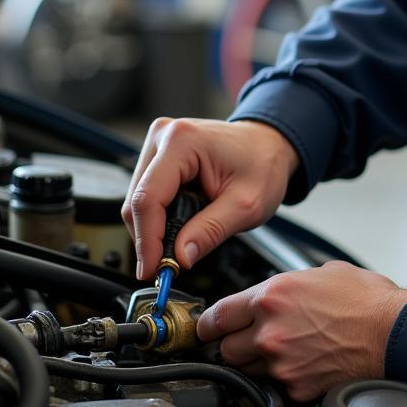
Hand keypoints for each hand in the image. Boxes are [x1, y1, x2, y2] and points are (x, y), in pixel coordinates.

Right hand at [121, 118, 299, 278]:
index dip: (146, 240)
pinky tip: (181, 225)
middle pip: (138, 200)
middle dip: (150, 237)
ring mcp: (158, 143)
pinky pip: (147, 194)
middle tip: (169, 265)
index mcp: (183, 141)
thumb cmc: (262, 165)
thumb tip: (180, 256)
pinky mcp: (158, 155)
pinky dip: (159, 216)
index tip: (150, 270)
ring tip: (184, 241)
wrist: (269, 145)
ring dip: (154, 228)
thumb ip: (211, 231)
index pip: (147, 199)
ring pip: (138, 200)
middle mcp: (163, 136)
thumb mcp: (247, 205)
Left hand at [196, 260, 406, 401]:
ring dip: (258, 363)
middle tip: (251, 339)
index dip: (208, 323)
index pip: (217, 315)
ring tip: (285, 352)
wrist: (395, 333)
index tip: (206, 328)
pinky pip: (277, 387)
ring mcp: (282, 363)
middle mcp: (270, 331)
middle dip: (235, 344)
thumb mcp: (322, 273)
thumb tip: (275, 293)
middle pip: (226, 348)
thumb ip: (287, 285)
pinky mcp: (297, 389)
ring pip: (248, 370)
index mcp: (272, 296)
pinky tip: (305, 366)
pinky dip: (285, 379)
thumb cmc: (367, 300)